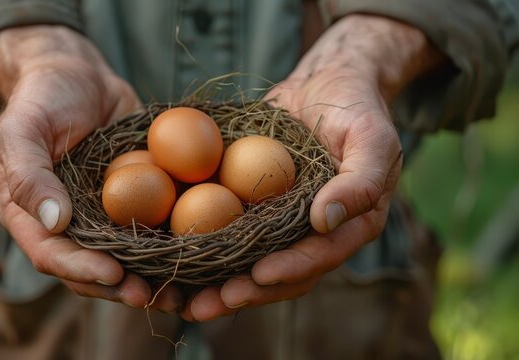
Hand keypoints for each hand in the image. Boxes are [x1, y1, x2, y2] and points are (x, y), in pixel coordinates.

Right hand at [0, 25, 180, 311]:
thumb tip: (53, 221)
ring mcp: (103, 215)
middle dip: (122, 287)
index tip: (113, 275)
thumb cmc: (41, 98)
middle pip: (92, 268)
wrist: (78, 76)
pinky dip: (171, 245)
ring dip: (152, 277)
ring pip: (126, 257)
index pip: (52, 255)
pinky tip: (198, 254)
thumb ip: (28, 174)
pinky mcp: (135, 200)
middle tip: (153, 296)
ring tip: (181, 292)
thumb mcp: (22, 129)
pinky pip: (151, 227)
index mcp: (32, 216)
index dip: (82, 270)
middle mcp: (69, 224)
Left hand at [181, 14, 446, 320]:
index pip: (319, 256)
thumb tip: (325, 220)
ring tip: (184, 300)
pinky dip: (207, 248)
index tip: (258, 275)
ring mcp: (282, 221)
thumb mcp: (371, 138)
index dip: (290, 269)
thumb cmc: (356, 108)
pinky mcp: (256, 205)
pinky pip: (232, 231)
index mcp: (348, 226)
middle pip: (280, 274)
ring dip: (218, 283)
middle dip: (244, 292)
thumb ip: (361, 181)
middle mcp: (313, 233)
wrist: (327, 83)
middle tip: (207, 306)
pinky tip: (176, 259)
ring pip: (250, 261)